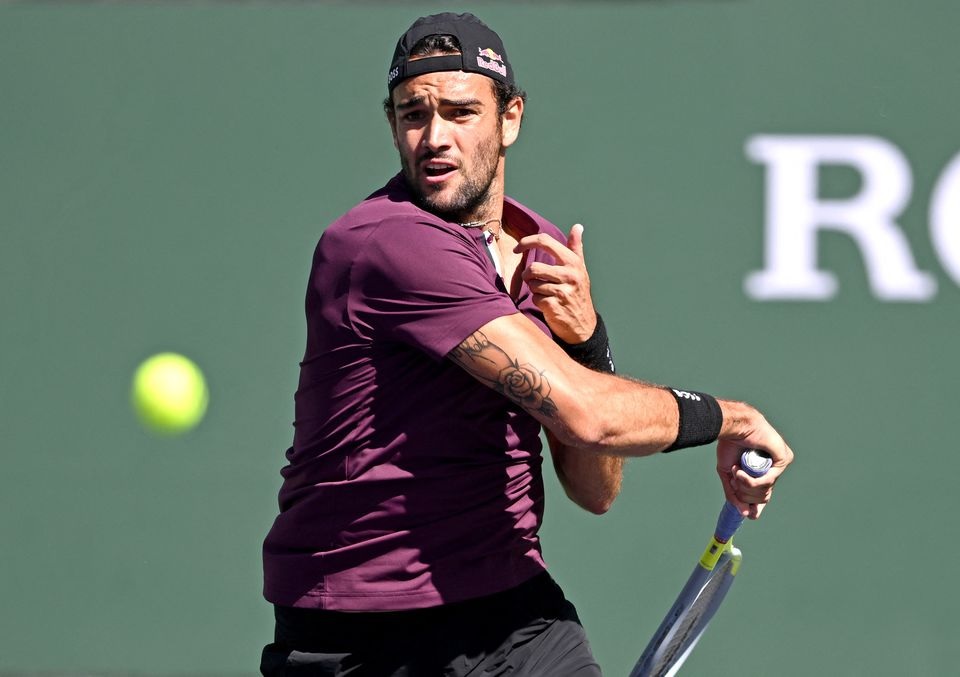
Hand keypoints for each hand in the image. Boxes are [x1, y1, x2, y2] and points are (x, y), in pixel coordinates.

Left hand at [515, 223, 596, 343]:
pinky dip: (537, 301)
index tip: (517, 248)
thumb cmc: (579, 292)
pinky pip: (534, 298)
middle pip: (533, 267)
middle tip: (533, 280)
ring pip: (532, 284)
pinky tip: (548, 304)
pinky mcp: (554, 306)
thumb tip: (577, 226)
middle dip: (528, 275)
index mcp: (573, 262)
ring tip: (545, 293)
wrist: (584, 324)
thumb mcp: (580, 269)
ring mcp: (562, 291)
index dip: (526, 241)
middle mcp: (569, 275)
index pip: (545, 241)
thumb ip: (576, 247)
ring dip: (534, 289)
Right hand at [715, 400, 793, 519]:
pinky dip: (752, 480)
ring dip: (746, 485)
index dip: (753, 506)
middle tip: (735, 477)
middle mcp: (772, 472)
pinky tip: (741, 472)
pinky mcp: (784, 460)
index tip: (747, 512)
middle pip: (762, 499)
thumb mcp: (728, 474)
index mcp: (761, 475)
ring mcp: (778, 467)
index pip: (763, 499)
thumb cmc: (730, 445)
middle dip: (744, 492)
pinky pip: (768, 481)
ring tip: (736, 471)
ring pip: (765, 492)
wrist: (734, 427)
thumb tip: (744, 514)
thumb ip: (734, 494)